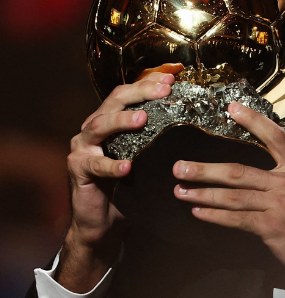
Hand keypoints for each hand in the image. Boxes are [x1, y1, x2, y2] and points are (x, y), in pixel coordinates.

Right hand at [59, 65, 181, 292]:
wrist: (101, 220)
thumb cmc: (126, 185)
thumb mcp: (144, 155)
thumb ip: (157, 136)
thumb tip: (193, 118)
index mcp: (110, 120)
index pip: (127, 93)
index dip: (148, 83)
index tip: (172, 77)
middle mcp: (93, 129)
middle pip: (114, 101)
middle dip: (139, 92)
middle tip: (162, 90)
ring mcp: (82, 148)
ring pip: (99, 126)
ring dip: (122, 120)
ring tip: (142, 118)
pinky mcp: (78, 170)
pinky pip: (94, 165)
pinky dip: (111, 165)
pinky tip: (127, 166)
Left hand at [172, 103, 284, 294]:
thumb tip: (259, 180)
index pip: (275, 138)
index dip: (253, 121)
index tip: (232, 109)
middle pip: (239, 170)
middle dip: (205, 169)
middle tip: (180, 166)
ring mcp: (279, 204)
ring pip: (232, 195)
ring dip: (202, 193)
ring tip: (181, 190)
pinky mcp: (271, 226)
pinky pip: (236, 218)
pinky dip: (214, 215)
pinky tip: (198, 212)